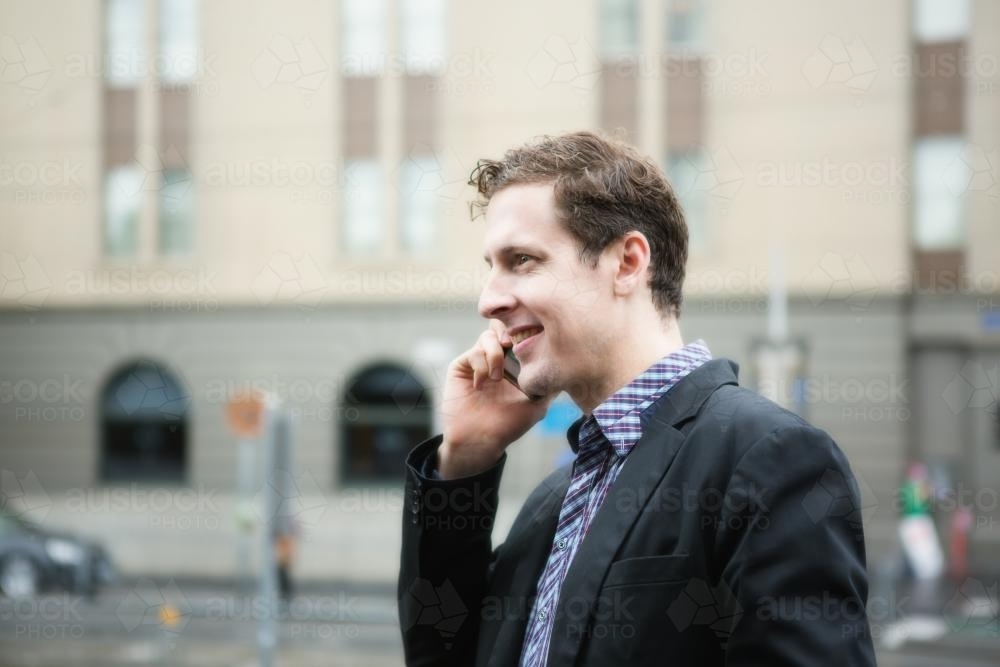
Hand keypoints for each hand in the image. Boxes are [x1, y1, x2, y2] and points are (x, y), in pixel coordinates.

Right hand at [437, 320, 551, 477]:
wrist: (480, 440)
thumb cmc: (509, 425)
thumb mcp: (538, 404)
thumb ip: (549, 382)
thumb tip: (567, 363)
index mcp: (516, 364)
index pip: (522, 334)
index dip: (528, 330)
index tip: (534, 337)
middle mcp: (498, 358)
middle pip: (504, 325)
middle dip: (511, 330)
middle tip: (514, 343)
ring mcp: (480, 360)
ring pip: (489, 335)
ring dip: (496, 354)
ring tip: (497, 378)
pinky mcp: (463, 365)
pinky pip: (475, 351)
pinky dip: (482, 365)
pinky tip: (482, 384)